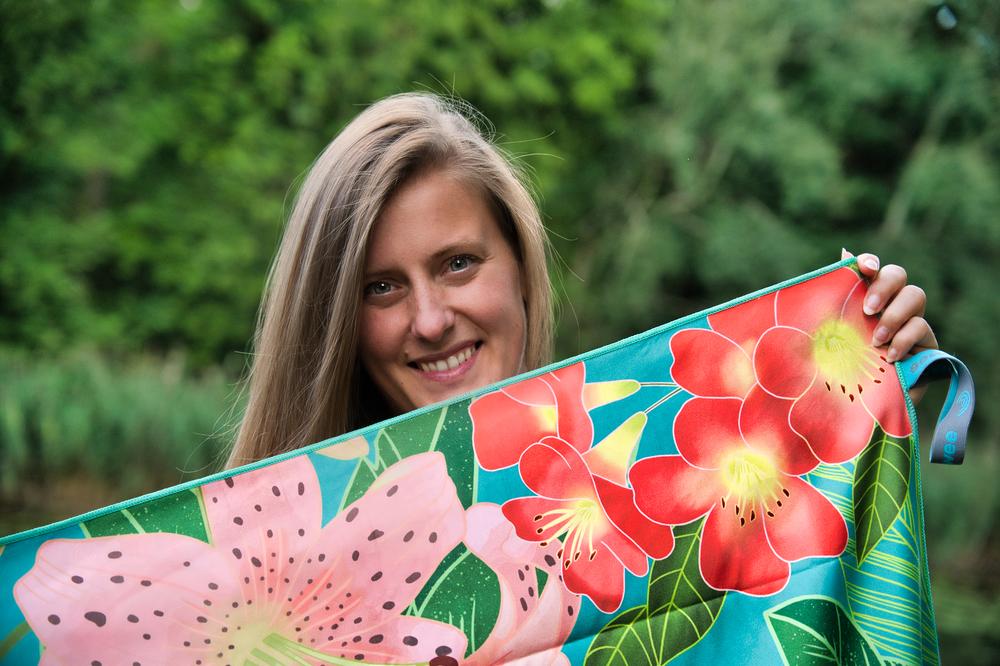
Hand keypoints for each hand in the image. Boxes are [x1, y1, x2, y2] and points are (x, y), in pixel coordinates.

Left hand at [843, 249, 937, 402]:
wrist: (856, 411)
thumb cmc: (834, 373)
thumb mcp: (823, 342)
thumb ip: (828, 306)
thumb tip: (838, 259)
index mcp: (861, 299)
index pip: (871, 269)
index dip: (870, 262)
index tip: (864, 267)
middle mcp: (888, 306)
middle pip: (897, 274)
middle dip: (884, 286)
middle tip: (867, 309)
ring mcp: (909, 322)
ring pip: (915, 296)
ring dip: (894, 315)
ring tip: (875, 340)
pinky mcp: (926, 345)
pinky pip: (922, 328)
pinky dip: (905, 340)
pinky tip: (890, 357)